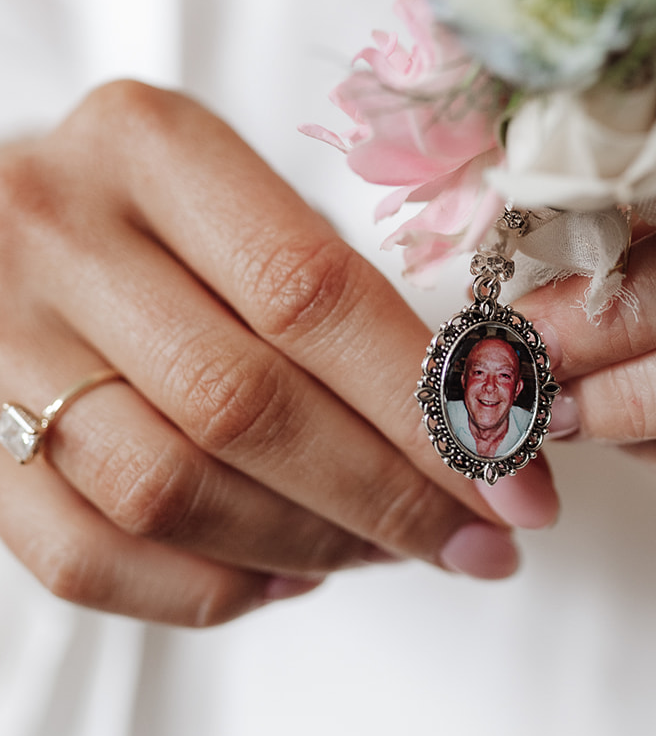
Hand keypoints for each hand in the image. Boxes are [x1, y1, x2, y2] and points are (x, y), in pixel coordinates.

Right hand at [0, 83, 556, 624]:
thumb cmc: (138, 203)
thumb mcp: (229, 185)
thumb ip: (324, 279)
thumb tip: (468, 418)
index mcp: (146, 144)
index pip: (311, 292)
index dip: (426, 402)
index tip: (518, 477)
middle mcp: (58, 234)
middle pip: (245, 404)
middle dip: (389, 495)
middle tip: (479, 540)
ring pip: (169, 492)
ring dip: (310, 546)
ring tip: (395, 553)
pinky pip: (83, 559)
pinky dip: (205, 591)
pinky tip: (288, 578)